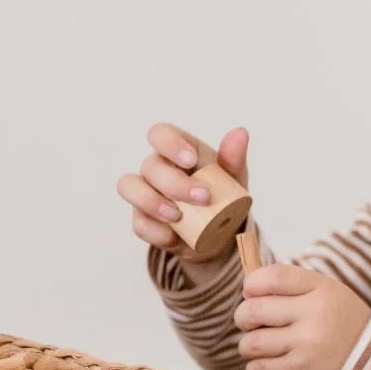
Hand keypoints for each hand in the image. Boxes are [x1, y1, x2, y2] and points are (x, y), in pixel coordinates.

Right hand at [119, 124, 249, 261]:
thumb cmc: (222, 195)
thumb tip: (240, 133)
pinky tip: (173, 235)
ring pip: (130, 188)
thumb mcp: (233, 177)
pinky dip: (156, 231)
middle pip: (150, 166)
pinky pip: (139, 224)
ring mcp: (145, 193)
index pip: (160, 134)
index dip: (170, 144)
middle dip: (175, 183)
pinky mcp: (142, 220)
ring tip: (178, 216)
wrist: (219, 233)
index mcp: (176, 150)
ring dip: (152, 202)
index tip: (191, 161)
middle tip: (203, 198)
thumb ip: (234, 156)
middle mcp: (155, 168)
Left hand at [235, 265, 370, 369]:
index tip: (251, 293)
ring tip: (262, 348)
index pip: (272, 277)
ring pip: (251, 343)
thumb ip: (293, 287)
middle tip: (252, 324)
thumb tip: (247, 290)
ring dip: (249, 347)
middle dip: (244, 318)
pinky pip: (258, 369)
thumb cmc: (342, 327)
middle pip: (253, 310)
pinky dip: (257, 369)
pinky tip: (270, 366)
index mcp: (322, 288)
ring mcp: (308, 343)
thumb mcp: (329, 295)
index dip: (252, 285)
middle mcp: (315, 313)